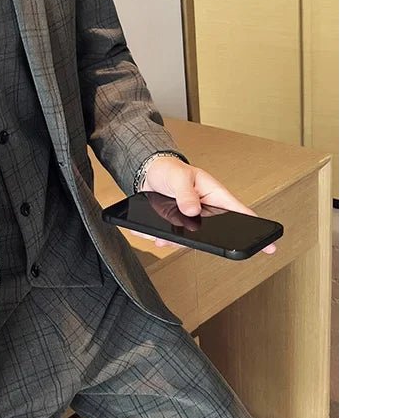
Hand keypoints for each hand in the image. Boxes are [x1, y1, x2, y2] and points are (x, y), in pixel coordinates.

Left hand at [136, 156, 276, 254]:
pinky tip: (157, 237)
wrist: (149, 172)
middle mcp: (207, 209)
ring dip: (180, 241)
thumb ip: (185, 194)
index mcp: (215, 194)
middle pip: (219, 231)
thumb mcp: (179, 178)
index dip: (256, 228)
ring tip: (167, 238)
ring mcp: (193, 219)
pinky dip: (166, 239)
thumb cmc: (170, 170)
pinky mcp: (179, 225)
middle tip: (204, 247)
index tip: (269, 244)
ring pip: (194, 239)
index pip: (240, 212)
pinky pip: (176, 238)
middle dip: (211, 242)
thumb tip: (192, 210)